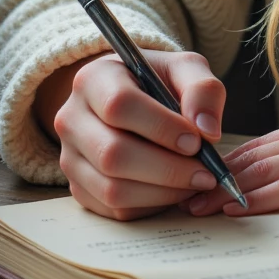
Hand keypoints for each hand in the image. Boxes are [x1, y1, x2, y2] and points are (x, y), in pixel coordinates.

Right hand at [51, 49, 226, 221]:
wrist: (131, 97)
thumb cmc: (158, 82)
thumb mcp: (184, 69)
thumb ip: (202, 89)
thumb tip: (208, 130)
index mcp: (94, 80)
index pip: (119, 105)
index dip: (161, 127)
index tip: (197, 141)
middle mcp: (72, 119)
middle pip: (112, 154)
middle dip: (167, 169)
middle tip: (206, 172)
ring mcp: (70, 157)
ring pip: (112, 189)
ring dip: (162, 192)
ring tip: (196, 182)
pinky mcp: (79, 188)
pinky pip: (114, 210)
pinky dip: (151, 205)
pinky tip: (176, 190)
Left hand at [186, 102, 278, 216]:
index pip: (259, 144)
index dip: (225, 162)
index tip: (199, 177)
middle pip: (251, 157)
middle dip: (214, 177)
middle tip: (181, 193)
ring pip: (260, 171)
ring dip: (224, 190)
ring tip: (195, 206)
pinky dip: (256, 198)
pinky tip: (235, 207)